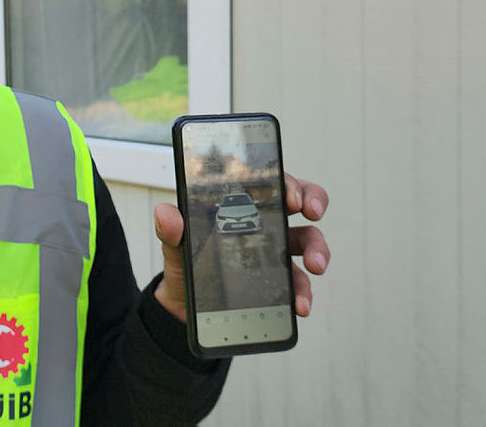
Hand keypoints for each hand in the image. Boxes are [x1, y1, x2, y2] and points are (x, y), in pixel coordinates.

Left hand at [153, 173, 329, 321]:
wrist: (182, 302)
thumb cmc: (184, 263)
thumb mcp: (175, 246)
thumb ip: (171, 230)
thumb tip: (166, 213)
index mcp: (241, 206)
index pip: (271, 182)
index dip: (289, 183)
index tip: (293, 195)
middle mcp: (264, 223)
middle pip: (301, 202)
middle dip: (313, 202)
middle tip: (311, 214)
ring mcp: (275, 251)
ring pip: (309, 240)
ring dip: (319, 250)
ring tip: (316, 265)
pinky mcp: (278, 281)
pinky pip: (299, 283)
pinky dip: (304, 292)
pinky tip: (301, 304)